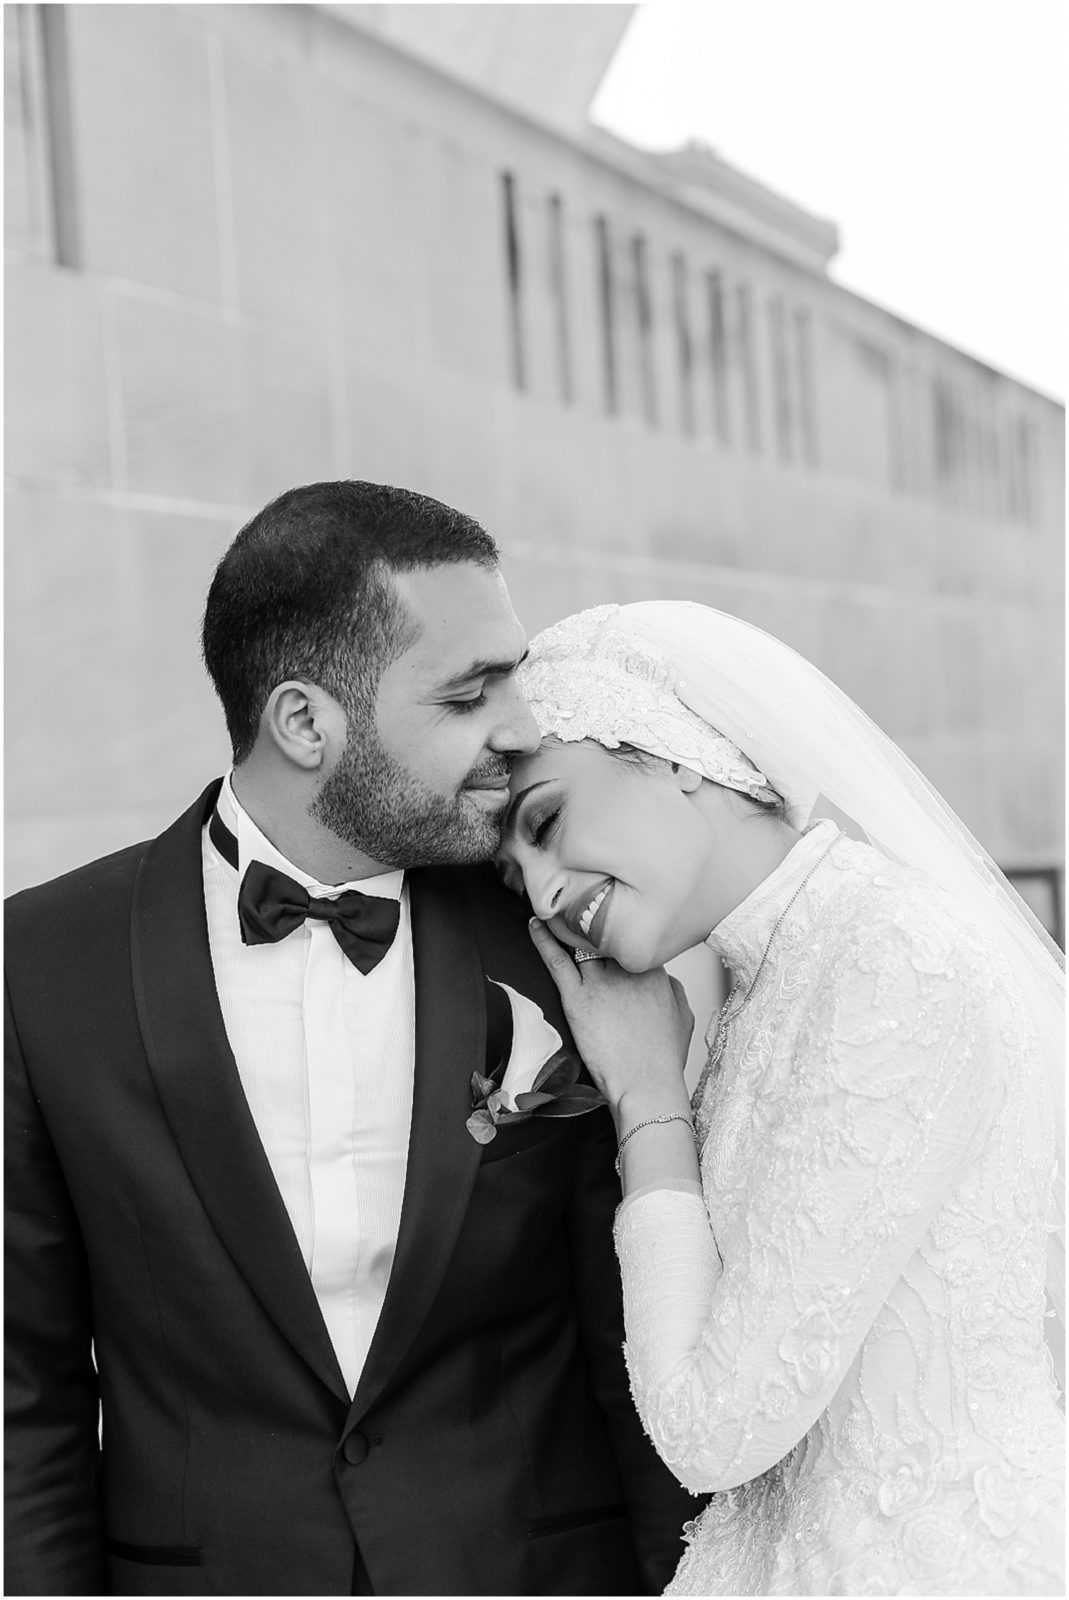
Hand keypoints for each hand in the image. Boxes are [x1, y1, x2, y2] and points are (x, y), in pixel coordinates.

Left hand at [528, 919, 693, 1126]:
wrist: (647, 1084)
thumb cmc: (664, 1058)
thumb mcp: (683, 1018)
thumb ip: (675, 990)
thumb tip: (666, 979)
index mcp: (654, 971)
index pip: (632, 939)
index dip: (618, 932)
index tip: (608, 925)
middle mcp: (627, 970)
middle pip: (605, 935)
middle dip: (591, 922)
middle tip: (578, 908)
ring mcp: (601, 982)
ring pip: (580, 941)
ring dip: (566, 924)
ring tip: (554, 907)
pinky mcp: (577, 998)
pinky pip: (556, 961)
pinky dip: (543, 940)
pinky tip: (535, 924)